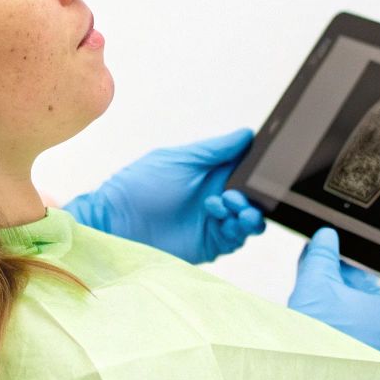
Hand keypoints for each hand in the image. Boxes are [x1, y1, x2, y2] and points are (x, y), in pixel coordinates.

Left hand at [63, 128, 265, 263]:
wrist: (116, 223)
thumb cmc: (138, 186)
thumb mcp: (178, 159)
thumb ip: (214, 150)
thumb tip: (246, 135)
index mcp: (209, 172)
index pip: (244, 169)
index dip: (257, 168)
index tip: (264, 166)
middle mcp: (215, 196)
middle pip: (251, 195)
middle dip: (255, 194)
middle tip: (239, 194)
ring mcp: (213, 222)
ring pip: (247, 218)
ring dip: (248, 212)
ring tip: (235, 207)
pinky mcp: (210, 244)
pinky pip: (235, 238)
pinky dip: (238, 229)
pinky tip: (226, 220)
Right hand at [287, 228, 379, 357]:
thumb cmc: (322, 346)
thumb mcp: (316, 285)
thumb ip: (322, 256)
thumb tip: (327, 235)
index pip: (357, 274)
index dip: (331, 265)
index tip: (315, 260)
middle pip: (349, 296)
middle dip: (325, 289)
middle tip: (306, 288)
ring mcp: (373, 353)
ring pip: (344, 318)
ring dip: (323, 311)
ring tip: (306, 312)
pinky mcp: (359, 366)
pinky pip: (342, 339)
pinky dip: (326, 332)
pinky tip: (312, 332)